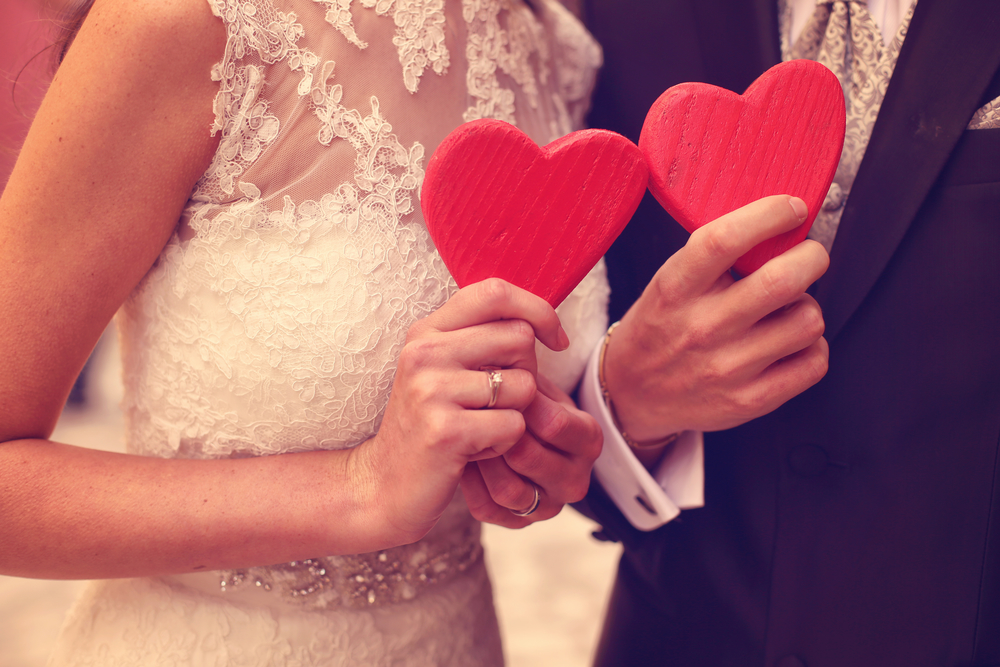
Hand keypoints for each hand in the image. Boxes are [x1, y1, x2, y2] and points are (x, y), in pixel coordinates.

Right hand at [349, 278, 568, 546]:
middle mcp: (424, 352)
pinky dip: (504, 445)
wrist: (383, 486)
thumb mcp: (444, 371)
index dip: (538, 310)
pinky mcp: (445, 431)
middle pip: (520, 340)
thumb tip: (539, 319)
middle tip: (498, 404)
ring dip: (515, 415)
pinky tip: (474, 451)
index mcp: (426, 331)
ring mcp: (431, 390)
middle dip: (527, 374)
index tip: (555, 341)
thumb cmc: (429, 426)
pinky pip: (513, 426)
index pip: (494, 293)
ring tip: (480, 429)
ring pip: (524, 386)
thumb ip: (480, 339)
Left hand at [461, 374, 602, 527]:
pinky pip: (488, 509)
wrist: (509, 435)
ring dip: (481, 459)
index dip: (516, 403)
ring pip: (507, 489)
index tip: (491, 385)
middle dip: (493, 433)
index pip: (554, 423)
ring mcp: (549, 505)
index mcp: (588, 439)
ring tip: (465, 436)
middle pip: (527, 457)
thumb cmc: (521, 401)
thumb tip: (494, 357)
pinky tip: (463, 459)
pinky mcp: (520, 522)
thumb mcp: (534, 382)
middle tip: (469, 411)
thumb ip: (523, 372)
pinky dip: (471, 483)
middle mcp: (576, 478)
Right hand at [603, 195, 829, 442]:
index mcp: (676, 289)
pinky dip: (811, 347)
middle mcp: (702, 327)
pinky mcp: (750, 401)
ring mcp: (727, 368)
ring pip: (808, 321)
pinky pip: (813, 364)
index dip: (770, 215)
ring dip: (808, 307)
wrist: (634, 394)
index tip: (790, 210)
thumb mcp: (668, 282)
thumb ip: (715, 255)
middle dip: (811, 257)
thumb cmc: (660, 328)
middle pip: (783, 280)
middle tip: (807, 257)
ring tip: (788, 310)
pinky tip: (789, 343)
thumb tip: (779, 228)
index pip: (726, 239)